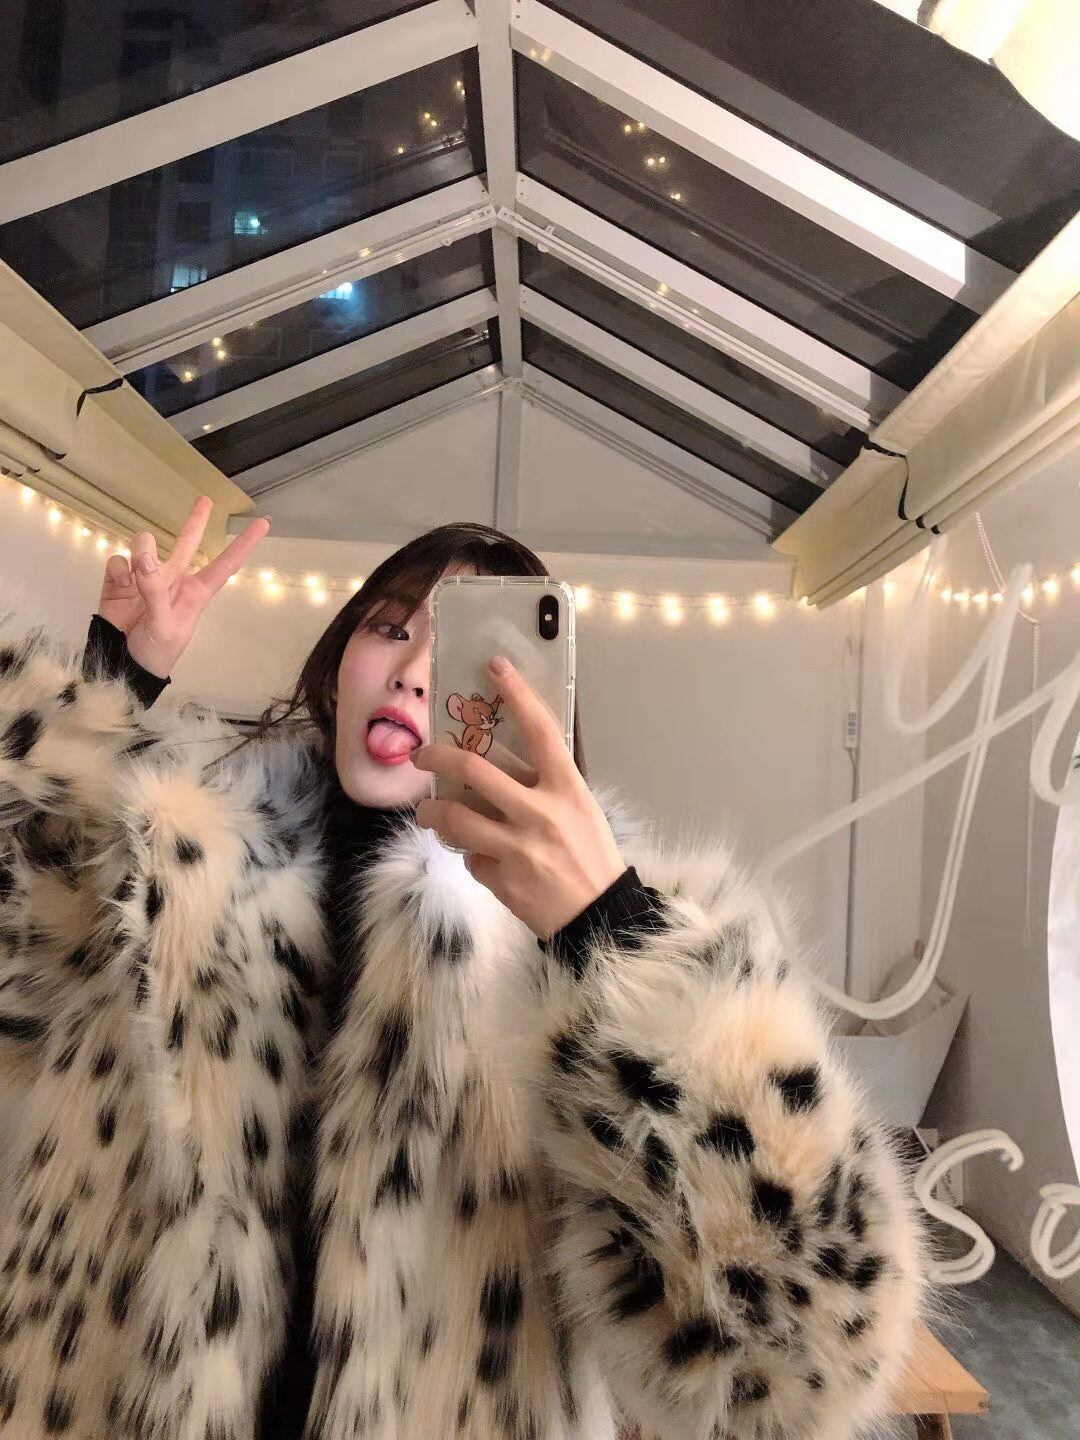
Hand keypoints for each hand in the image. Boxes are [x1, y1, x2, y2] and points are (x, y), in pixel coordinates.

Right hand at [97, 497, 269, 677]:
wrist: (122, 665)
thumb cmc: (156, 652)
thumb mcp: (164, 626)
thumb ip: (155, 590)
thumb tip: (144, 556)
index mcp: (196, 592)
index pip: (225, 564)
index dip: (244, 544)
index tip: (264, 524)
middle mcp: (173, 579)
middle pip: (188, 542)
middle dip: (196, 521)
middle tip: (206, 500)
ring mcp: (145, 578)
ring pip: (145, 545)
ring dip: (140, 554)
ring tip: (135, 580)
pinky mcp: (120, 580)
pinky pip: (118, 560)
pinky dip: (118, 570)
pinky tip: (119, 586)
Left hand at [411, 655, 625, 938]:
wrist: (599, 914)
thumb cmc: (592, 855)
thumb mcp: (580, 810)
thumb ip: (545, 786)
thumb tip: (500, 764)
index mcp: (566, 788)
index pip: (539, 730)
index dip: (516, 694)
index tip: (493, 666)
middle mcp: (540, 812)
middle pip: (475, 768)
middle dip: (438, 754)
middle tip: (421, 753)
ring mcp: (517, 846)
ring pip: (455, 817)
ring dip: (432, 811)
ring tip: (426, 811)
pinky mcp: (501, 878)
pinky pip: (470, 857)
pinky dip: (470, 855)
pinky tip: (480, 857)